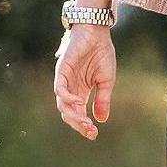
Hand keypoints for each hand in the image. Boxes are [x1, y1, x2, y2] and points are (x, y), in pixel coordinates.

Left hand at [54, 23, 115, 139]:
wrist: (97, 32)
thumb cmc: (102, 53)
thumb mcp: (106, 81)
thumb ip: (102, 100)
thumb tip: (101, 120)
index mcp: (81, 91)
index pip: (78, 113)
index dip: (84, 125)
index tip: (94, 134)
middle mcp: (70, 88)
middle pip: (68, 112)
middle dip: (78, 124)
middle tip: (90, 130)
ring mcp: (65, 79)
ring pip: (62, 103)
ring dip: (73, 114)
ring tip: (85, 120)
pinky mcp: (61, 70)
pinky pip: (60, 88)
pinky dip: (67, 98)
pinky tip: (80, 102)